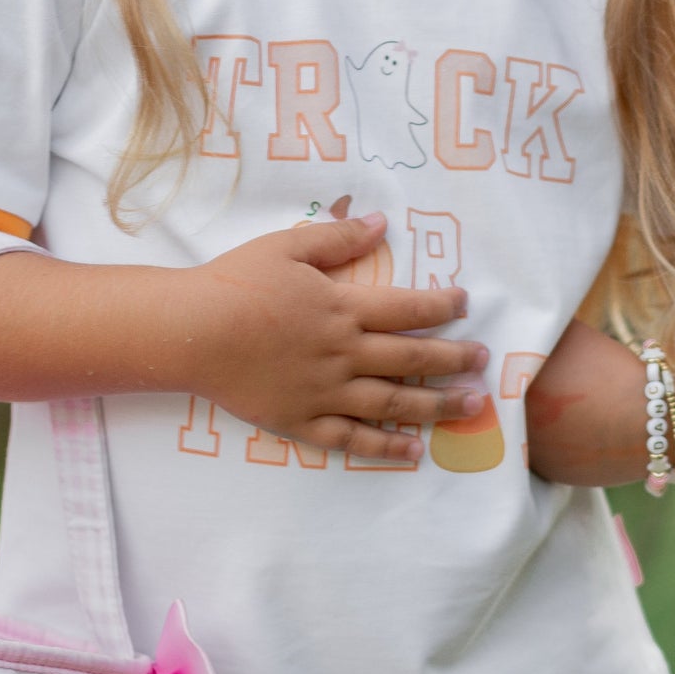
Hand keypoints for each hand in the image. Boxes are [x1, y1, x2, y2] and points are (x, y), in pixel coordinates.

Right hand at [186, 213, 487, 461]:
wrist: (191, 332)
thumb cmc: (235, 283)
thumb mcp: (287, 247)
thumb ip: (337, 238)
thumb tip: (381, 222)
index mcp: (343, 307)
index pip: (407, 307)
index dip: (442, 305)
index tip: (464, 304)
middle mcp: (344, 352)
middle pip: (412, 357)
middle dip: (453, 358)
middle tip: (483, 362)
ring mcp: (326, 391)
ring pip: (394, 402)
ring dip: (436, 405)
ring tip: (469, 407)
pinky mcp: (303, 421)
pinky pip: (352, 439)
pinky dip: (386, 447)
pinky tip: (413, 451)